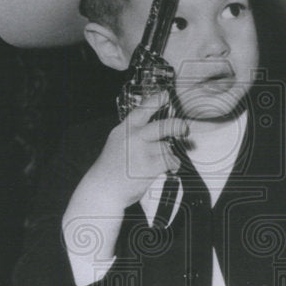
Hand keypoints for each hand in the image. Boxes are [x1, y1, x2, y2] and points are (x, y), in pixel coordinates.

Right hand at [84, 91, 189, 209]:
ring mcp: (141, 152)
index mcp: (123, 130)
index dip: (155, 101)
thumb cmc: (110, 170)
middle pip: (163, 126)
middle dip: (177, 126)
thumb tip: (159, 135)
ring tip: (164, 163)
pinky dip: (172, 165)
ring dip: (170, 156)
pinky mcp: (149, 166)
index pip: (142, 111)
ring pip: (167, 148)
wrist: (102, 189)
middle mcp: (133, 137)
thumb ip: (134, 136)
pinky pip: (170, 162)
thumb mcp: (117, 144)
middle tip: (184, 128)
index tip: (166, 95)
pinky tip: (168, 169)